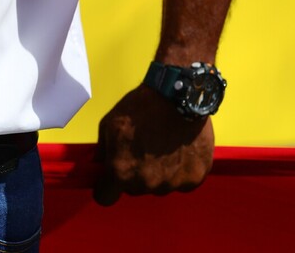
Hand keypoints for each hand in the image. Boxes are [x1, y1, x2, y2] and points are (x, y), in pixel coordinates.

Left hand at [93, 84, 213, 205]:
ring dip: (158, 174)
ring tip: (162, 147)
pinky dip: (180, 171)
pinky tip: (179, 150)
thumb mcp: (109, 124)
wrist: (179, 96)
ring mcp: (173, 183)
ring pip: (159, 187)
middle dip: (133, 176)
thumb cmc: (140, 108)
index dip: (105, 188)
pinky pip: (182, 182)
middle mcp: (147, 183)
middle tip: (140, 151)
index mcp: (121, 171)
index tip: (109, 179)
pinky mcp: (196, 177)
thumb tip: (99, 164)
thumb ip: (102, 150)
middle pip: (134, 190)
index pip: (105, 198)